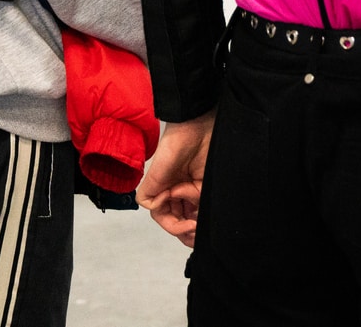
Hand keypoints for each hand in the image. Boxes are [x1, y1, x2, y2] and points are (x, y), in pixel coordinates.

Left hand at [137, 112, 212, 247]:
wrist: (199, 127)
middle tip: (196, 231)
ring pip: (163, 218)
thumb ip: (200, 205)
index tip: (203, 232)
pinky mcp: (152, 182)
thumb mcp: (210, 186)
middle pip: (174, 222)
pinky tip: (177, 193)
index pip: (187, 219)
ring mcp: (163, 187)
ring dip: (178, 223)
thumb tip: (193, 223)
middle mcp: (176, 191)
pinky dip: (165, 206)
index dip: (194, 231)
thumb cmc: (210, 147)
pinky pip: (151, 205)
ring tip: (192, 220)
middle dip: (186, 232)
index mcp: (191, 191)